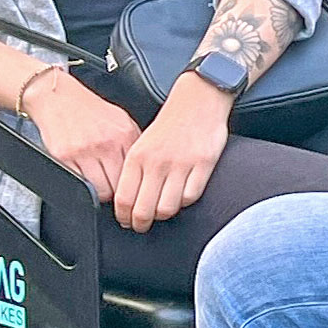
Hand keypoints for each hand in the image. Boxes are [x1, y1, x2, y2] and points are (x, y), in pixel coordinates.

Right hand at [22, 70, 139, 202]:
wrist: (59, 97)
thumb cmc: (92, 111)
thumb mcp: (122, 121)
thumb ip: (133, 145)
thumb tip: (146, 171)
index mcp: (124, 135)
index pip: (137, 173)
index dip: (135, 185)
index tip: (132, 187)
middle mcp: (105, 143)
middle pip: (119, 186)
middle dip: (117, 192)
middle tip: (113, 186)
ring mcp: (83, 151)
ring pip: (99, 190)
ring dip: (100, 191)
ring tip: (99, 182)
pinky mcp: (64, 156)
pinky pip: (78, 183)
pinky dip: (82, 185)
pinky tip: (84, 174)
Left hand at [112, 76, 229, 230]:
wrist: (197, 101)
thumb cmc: (170, 125)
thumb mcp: (142, 144)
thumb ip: (135, 171)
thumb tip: (126, 201)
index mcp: (137, 157)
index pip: (124, 199)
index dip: (124, 217)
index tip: (126, 221)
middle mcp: (157, 162)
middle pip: (143, 209)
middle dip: (141, 223)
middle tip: (142, 226)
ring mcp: (180, 165)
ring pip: (167, 208)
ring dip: (163, 215)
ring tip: (162, 212)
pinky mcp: (203, 165)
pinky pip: (190, 197)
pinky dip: (185, 202)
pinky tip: (181, 197)